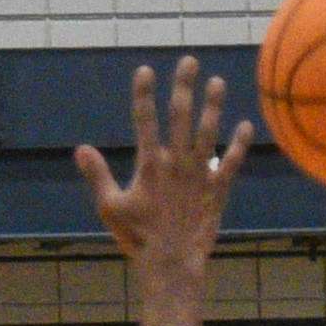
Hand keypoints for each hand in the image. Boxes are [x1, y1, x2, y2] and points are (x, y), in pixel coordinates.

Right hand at [75, 58, 251, 282]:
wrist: (171, 264)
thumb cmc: (138, 237)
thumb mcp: (110, 207)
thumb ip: (97, 175)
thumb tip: (80, 149)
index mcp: (149, 164)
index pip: (144, 120)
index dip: (143, 93)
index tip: (145, 70)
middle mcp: (176, 162)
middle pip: (180, 115)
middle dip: (183, 86)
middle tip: (189, 61)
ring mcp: (199, 174)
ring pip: (208, 131)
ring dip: (213, 105)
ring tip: (217, 82)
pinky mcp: (217, 189)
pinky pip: (230, 162)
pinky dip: (238, 144)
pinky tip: (245, 126)